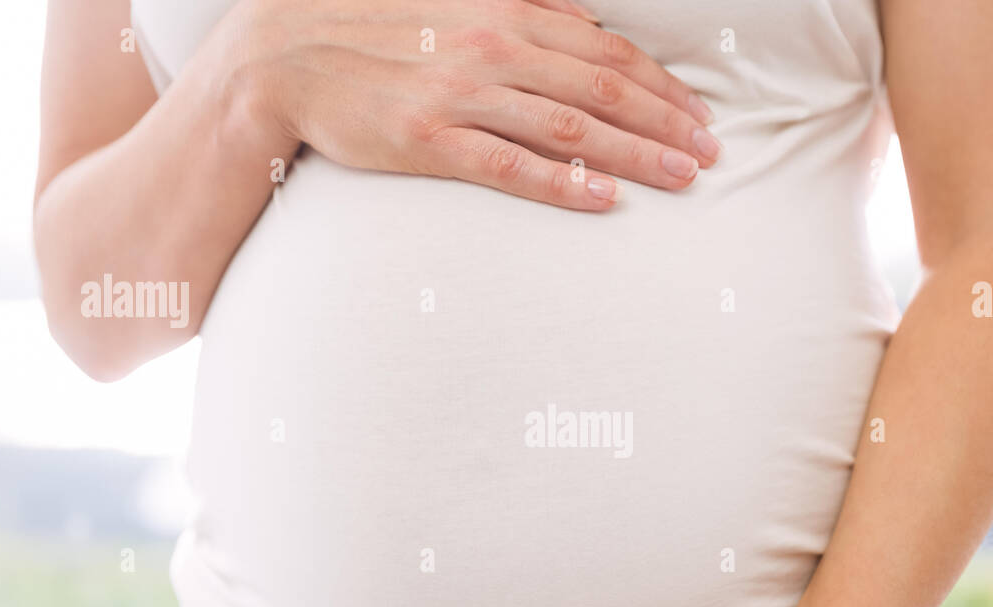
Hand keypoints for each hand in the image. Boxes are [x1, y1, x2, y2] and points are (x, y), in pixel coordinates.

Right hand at [230, 0, 720, 208]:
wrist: (281, 55)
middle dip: (667, 123)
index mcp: (503, 8)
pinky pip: (511, 167)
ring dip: (635, 155)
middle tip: (711, 155)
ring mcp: (461, 95)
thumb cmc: (373, 28)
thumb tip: (580, 21)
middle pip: (603, 89)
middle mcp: (492, 46)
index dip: (660, 84)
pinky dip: (565, 184)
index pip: (604, 49)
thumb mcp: (453, 0)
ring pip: (571, 128)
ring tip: (683, 179)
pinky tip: (608, 201)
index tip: (699, 114)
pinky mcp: (428, 141)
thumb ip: (519, 10)